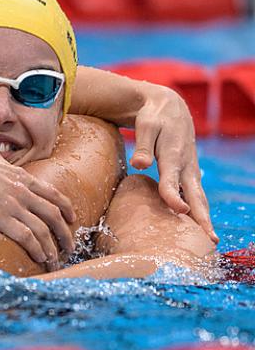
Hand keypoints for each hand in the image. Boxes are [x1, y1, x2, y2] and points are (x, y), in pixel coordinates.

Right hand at [0, 137, 76, 270]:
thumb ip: (0, 161)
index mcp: (21, 176)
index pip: (53, 194)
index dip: (66, 208)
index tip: (71, 219)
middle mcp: (22, 191)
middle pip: (54, 215)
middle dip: (65, 234)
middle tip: (69, 247)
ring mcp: (12, 205)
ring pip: (44, 230)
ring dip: (53, 248)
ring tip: (56, 260)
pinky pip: (26, 237)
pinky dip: (37, 249)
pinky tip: (40, 258)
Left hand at [129, 85, 216, 242]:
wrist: (170, 109)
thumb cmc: (153, 118)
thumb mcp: (146, 126)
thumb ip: (142, 145)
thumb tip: (138, 165)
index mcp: (173, 155)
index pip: (172, 179)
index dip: (173, 195)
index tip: (179, 210)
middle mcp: (186, 166)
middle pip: (195, 195)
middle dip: (202, 218)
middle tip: (209, 240)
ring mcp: (190, 171)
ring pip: (198, 198)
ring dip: (203, 218)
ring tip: (209, 240)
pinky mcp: (189, 174)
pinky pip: (195, 195)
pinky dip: (199, 211)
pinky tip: (197, 227)